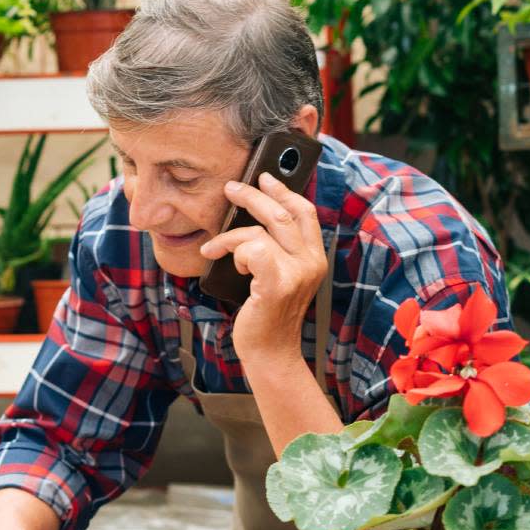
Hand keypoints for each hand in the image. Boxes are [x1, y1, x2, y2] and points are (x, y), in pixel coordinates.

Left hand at [199, 173, 327, 362]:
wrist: (269, 352)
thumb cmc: (266, 314)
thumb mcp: (276, 276)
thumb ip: (274, 249)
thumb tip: (250, 216)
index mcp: (314, 258)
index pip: (305, 211)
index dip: (284, 190)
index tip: (265, 177)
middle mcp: (312, 263)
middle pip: (282, 213)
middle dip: (252, 196)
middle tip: (231, 188)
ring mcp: (297, 274)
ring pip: (259, 231)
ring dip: (229, 237)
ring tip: (215, 249)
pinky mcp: (278, 284)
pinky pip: (252, 250)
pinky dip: (234, 252)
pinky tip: (230, 266)